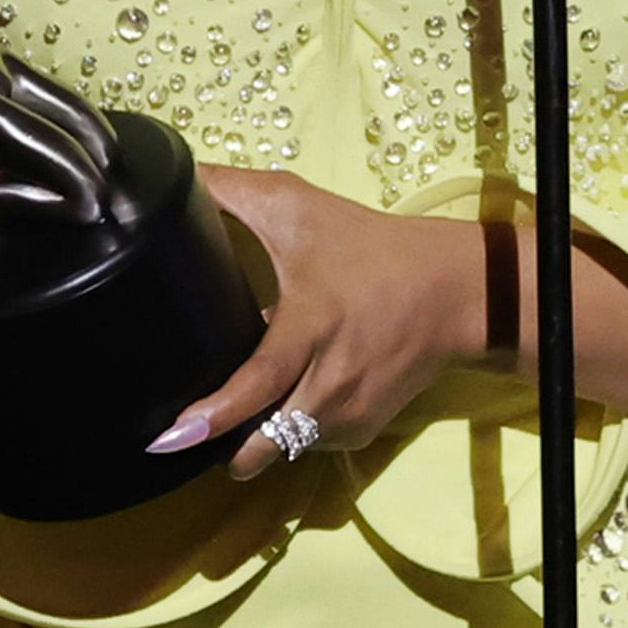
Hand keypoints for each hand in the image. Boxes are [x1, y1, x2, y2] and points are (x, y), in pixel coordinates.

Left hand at [157, 172, 489, 482]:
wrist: (455, 291)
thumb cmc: (371, 248)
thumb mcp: (300, 208)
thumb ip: (233, 192)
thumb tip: (181, 176)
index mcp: (310, 329)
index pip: (257, 384)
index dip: (214, 416)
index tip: (172, 438)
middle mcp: (330, 382)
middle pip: (265, 441)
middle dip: (229, 451)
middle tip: (186, 442)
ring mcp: (350, 412)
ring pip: (285, 446)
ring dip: (256, 441)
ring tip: (233, 421)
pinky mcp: (365, 428)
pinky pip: (312, 443)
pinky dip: (292, 431)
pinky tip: (283, 404)